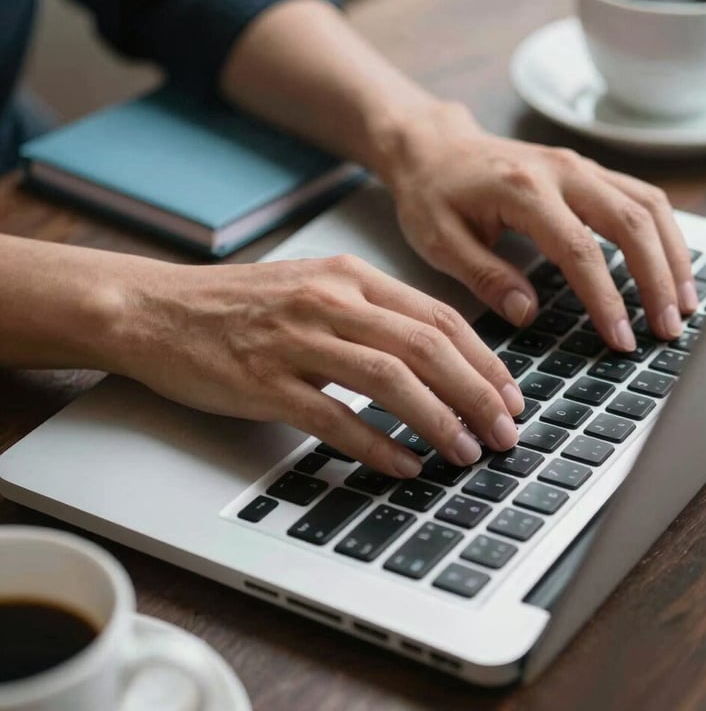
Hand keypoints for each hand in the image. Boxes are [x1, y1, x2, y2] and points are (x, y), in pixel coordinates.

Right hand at [113, 256, 523, 476]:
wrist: (158, 309)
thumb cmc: (239, 303)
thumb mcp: (314, 286)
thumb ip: (371, 312)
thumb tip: (433, 355)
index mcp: (349, 277)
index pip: (437, 317)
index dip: (484, 360)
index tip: (510, 395)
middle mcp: (329, 302)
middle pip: (425, 347)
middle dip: (477, 394)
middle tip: (506, 432)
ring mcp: (296, 340)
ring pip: (388, 379)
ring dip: (437, 420)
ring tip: (467, 452)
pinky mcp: (264, 381)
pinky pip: (333, 416)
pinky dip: (376, 444)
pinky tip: (404, 465)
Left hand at [379, 103, 696, 350]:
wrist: (433, 148)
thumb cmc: (431, 194)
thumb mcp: (440, 242)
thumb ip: (485, 276)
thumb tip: (528, 313)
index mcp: (522, 190)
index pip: (580, 250)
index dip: (606, 299)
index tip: (621, 338)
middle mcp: (561, 171)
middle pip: (631, 221)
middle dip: (657, 279)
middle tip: (668, 328)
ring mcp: (578, 166)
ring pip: (647, 204)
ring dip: (672, 254)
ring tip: (683, 302)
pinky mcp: (585, 171)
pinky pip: (639, 196)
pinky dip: (662, 232)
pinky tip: (669, 264)